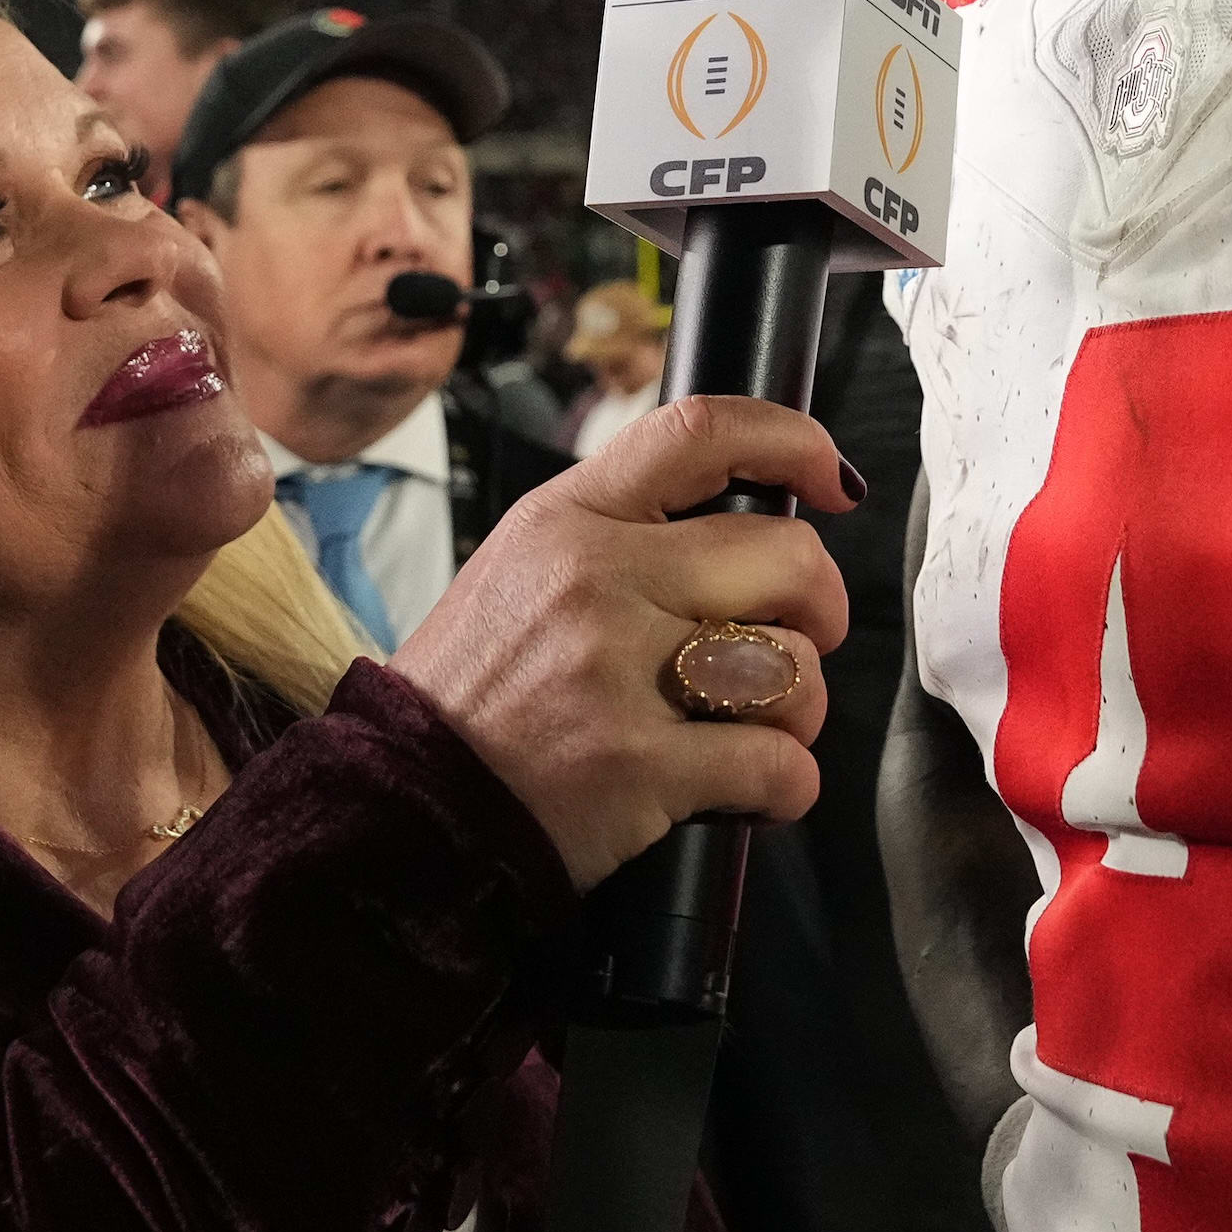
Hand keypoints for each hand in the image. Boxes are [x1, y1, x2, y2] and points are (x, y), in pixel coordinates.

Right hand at [391, 393, 851, 887]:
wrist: (402, 799)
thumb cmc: (474, 693)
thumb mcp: (520, 567)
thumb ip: (619, 533)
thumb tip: (740, 524)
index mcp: (567, 519)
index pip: (700, 431)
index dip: (791, 442)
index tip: (828, 480)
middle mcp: (595, 581)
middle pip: (786, 557)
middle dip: (820, 607)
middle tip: (795, 639)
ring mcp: (616, 673)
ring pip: (795, 667)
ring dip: (798, 709)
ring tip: (757, 726)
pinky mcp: (637, 768)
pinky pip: (779, 764)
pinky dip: (786, 786)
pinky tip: (751, 789)